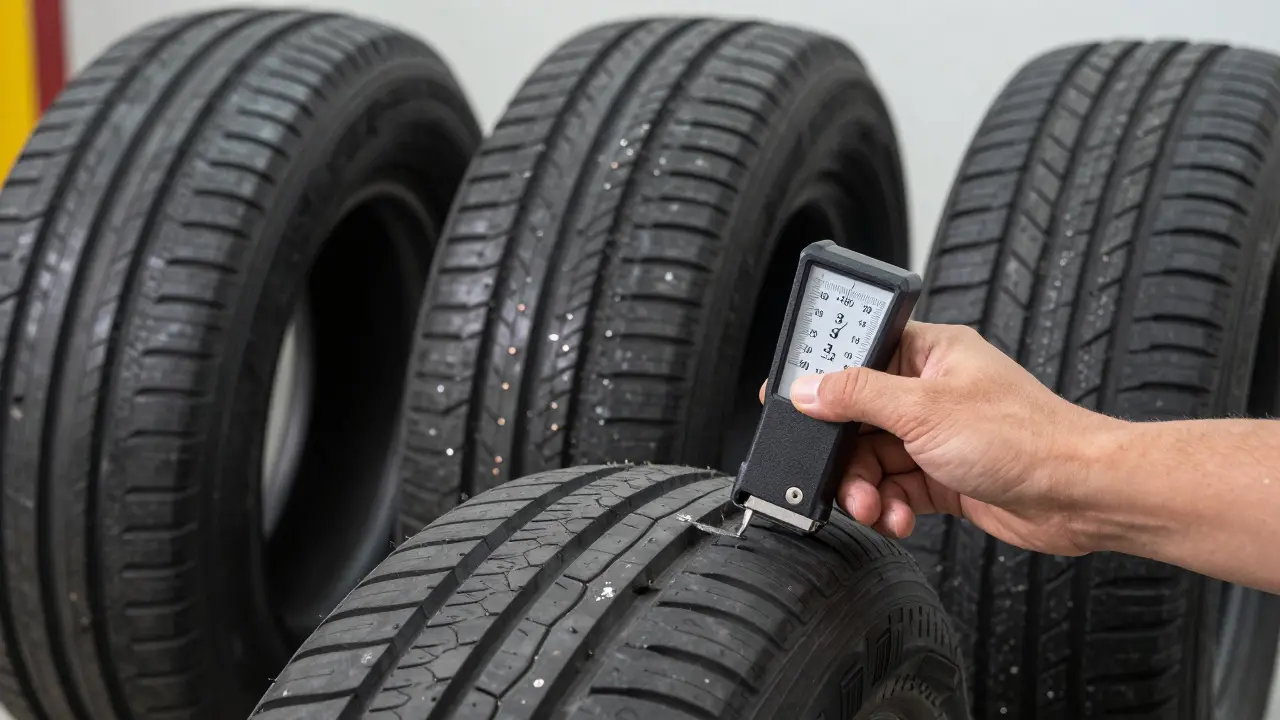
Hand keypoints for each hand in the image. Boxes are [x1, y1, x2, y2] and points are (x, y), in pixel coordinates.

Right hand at [762, 321, 1123, 555]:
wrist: (1078, 496)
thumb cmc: (1024, 438)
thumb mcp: (924, 409)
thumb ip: (858, 396)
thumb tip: (808, 387)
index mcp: (928, 353)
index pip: (857, 353)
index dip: (819, 376)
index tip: (788, 401)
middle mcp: (929, 391)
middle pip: (856, 417)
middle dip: (843, 454)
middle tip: (835, 476)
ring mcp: (935, 435)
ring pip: (871, 460)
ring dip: (865, 488)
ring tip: (873, 507)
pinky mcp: (942, 476)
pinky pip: (894, 489)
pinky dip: (888, 507)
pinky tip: (897, 518)